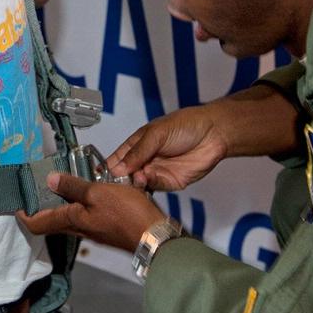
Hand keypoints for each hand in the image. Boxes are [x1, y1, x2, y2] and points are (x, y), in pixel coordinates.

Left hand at [18, 173, 167, 251]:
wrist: (154, 235)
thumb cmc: (126, 214)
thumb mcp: (97, 193)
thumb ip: (73, 187)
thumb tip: (49, 180)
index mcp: (72, 221)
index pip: (38, 224)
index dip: (24, 216)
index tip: (17, 204)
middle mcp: (79, 229)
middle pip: (53, 221)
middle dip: (43, 206)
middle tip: (39, 185)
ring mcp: (94, 230)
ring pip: (71, 217)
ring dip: (64, 202)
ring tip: (65, 181)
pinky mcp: (107, 228)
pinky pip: (87, 215)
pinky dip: (82, 202)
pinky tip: (92, 189)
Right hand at [106, 105, 227, 191]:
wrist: (214, 133)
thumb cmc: (186, 124)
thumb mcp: (157, 133)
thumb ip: (138, 151)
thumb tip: (118, 168)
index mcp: (137, 145)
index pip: (116, 159)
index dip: (107, 168)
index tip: (98, 177)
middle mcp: (145, 160)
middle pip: (125, 176)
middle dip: (119, 181)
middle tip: (115, 182)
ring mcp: (157, 172)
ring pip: (139, 184)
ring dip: (134, 184)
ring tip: (134, 179)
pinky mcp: (170, 182)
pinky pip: (155, 188)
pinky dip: (149, 186)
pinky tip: (146, 180)